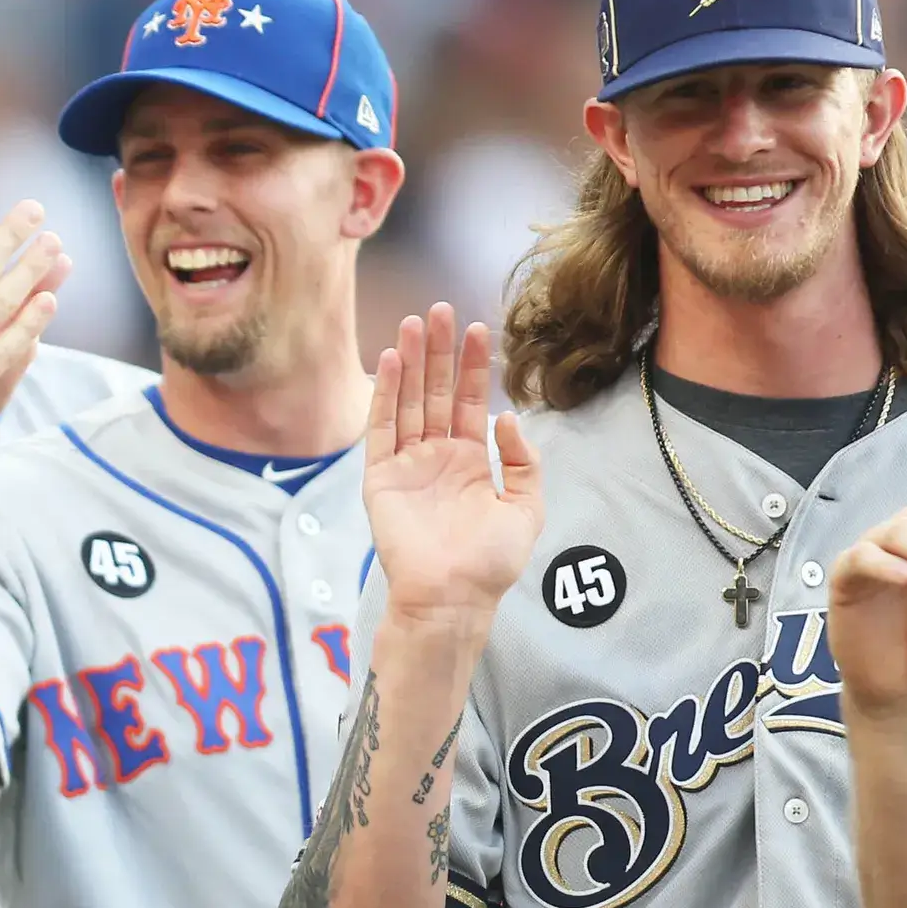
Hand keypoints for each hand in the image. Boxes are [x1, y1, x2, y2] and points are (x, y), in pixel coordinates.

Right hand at [363, 307, 541, 628]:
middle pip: (435, 392)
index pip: (468, 402)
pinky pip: (381, 429)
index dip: (472, 367)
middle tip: (441, 311)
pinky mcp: (380, 479)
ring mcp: (406, 466)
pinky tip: (389, 362)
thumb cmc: (490, 562)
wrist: (453, 596)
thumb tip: (506, 419)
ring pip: (407, 402)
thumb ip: (522, 462)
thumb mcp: (526, 507)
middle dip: (439, 352)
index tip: (478, 329)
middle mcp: (435, 457)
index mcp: (468, 461)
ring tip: (415, 323)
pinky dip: (383, 395)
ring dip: (410, 362)